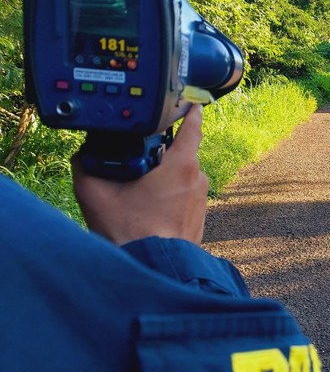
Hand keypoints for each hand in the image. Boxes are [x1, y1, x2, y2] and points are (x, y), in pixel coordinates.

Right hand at [72, 104, 208, 245]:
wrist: (154, 269)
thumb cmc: (131, 233)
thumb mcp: (96, 194)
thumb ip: (87, 166)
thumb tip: (85, 154)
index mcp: (181, 166)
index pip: (192, 126)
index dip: (188, 111)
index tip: (187, 102)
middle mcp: (197, 179)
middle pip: (182, 152)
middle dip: (162, 153)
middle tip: (138, 162)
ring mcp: (201, 199)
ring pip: (183, 176)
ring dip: (165, 178)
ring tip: (141, 192)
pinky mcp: (200, 216)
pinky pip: (185, 196)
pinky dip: (170, 197)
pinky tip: (150, 209)